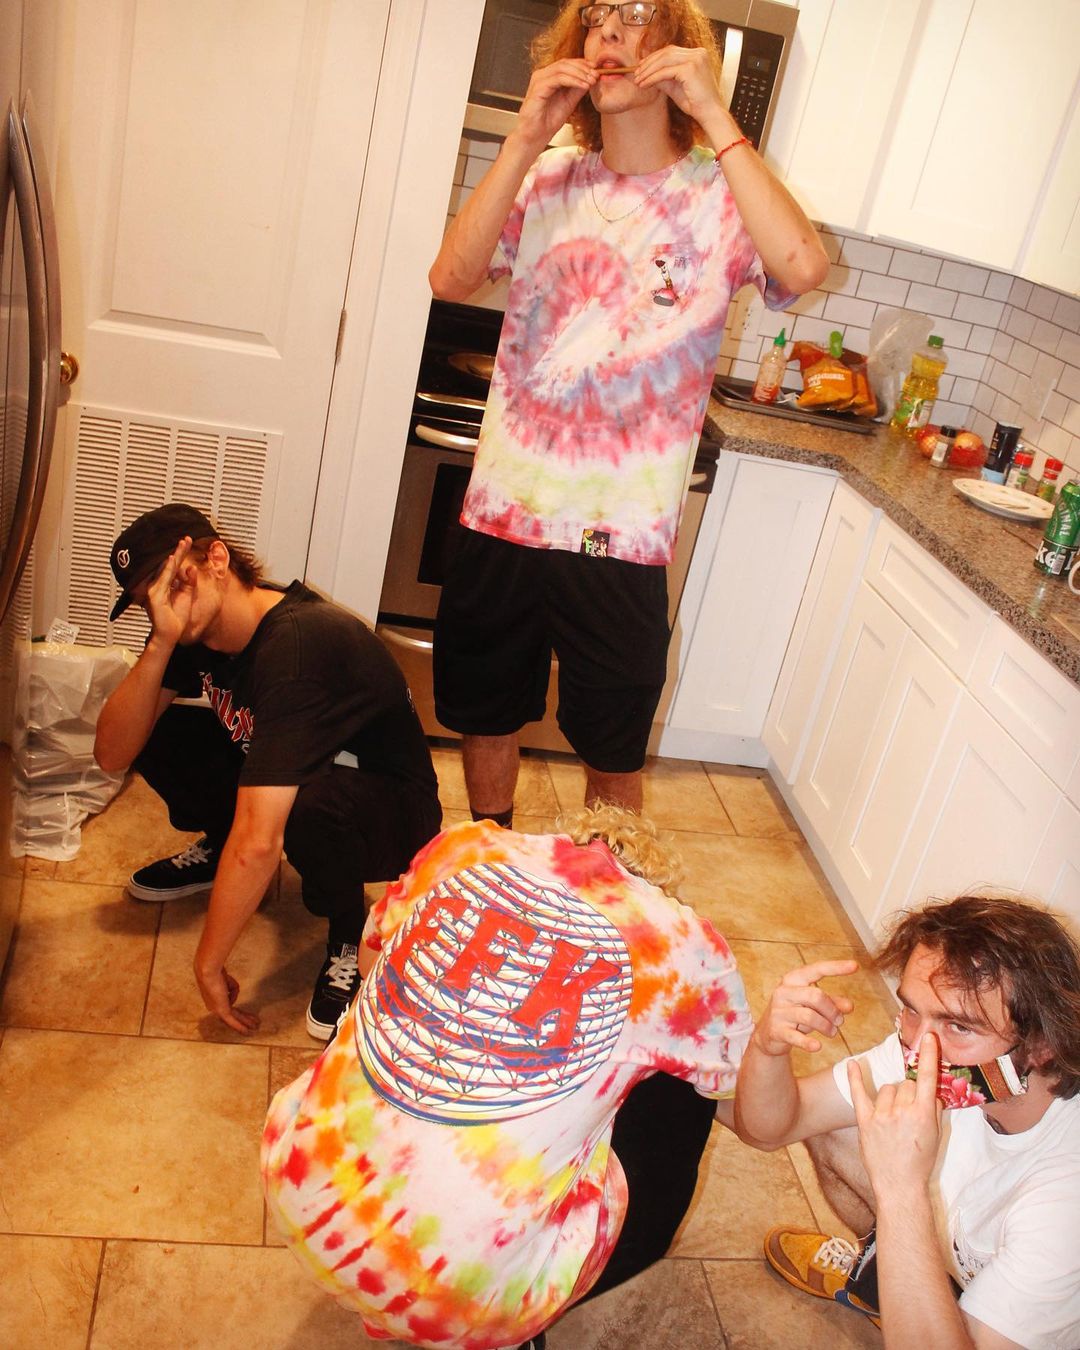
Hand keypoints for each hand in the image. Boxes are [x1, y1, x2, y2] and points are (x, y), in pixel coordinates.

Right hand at [144, 536, 195, 648]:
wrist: (170, 635)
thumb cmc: (175, 617)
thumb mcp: (186, 596)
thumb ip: (188, 582)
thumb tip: (191, 568)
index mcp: (166, 584)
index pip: (174, 566)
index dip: (180, 554)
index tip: (187, 542)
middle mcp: (159, 585)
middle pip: (170, 565)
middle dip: (179, 551)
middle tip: (186, 538)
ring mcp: (156, 590)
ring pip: (167, 569)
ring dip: (175, 556)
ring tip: (182, 544)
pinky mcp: (156, 596)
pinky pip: (164, 580)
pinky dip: (168, 569)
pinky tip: (172, 560)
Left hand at [194, 960, 259, 1034]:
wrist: (210, 972)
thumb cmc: (216, 972)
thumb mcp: (226, 981)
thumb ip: (231, 989)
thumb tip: (233, 994)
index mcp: (213, 1000)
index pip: (229, 1007)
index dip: (239, 1010)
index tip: (247, 1013)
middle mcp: (214, 1008)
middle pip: (233, 1014)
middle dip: (244, 1019)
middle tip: (254, 1023)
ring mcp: (217, 1010)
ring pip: (235, 1018)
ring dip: (246, 1022)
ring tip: (256, 1026)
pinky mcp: (222, 1011)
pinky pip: (233, 1021)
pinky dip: (240, 1026)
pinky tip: (247, 1032)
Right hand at [514, 59, 597, 148]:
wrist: (535, 137)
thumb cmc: (547, 122)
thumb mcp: (569, 102)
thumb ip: (577, 89)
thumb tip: (591, 78)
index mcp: (548, 77)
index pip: (567, 63)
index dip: (583, 64)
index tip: (597, 69)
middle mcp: (542, 75)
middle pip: (565, 63)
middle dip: (583, 68)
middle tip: (596, 75)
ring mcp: (539, 80)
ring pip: (562, 68)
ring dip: (580, 74)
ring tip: (592, 81)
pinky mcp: (538, 89)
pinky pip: (558, 79)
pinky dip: (573, 81)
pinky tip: (583, 86)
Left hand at [632, 45, 725, 126]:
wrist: (710, 114)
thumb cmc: (697, 104)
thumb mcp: (676, 87)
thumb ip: (664, 78)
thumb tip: (647, 74)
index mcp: (698, 54)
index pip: (671, 51)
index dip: (654, 58)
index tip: (641, 67)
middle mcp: (698, 53)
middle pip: (666, 52)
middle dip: (649, 63)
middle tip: (636, 73)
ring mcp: (695, 59)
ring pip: (664, 60)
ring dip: (648, 70)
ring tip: (638, 80)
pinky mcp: (690, 69)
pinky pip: (666, 72)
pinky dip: (653, 78)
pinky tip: (645, 84)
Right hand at [753, 958, 857, 1056]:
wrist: (768, 1034)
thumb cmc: (794, 1014)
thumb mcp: (813, 1006)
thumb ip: (831, 1003)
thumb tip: (850, 1006)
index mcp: (793, 980)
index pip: (816, 970)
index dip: (836, 967)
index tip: (855, 966)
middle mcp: (784, 992)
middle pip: (816, 996)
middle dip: (832, 1010)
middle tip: (840, 1021)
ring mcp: (779, 1011)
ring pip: (809, 1016)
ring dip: (826, 1026)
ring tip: (833, 1032)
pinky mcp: (776, 1030)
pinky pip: (796, 1037)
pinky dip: (808, 1043)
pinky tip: (817, 1046)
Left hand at [849, 1032, 942, 1200]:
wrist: (899, 1187)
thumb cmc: (920, 1164)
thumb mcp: (935, 1137)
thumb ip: (934, 1112)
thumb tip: (932, 1094)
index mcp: (924, 1115)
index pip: (928, 1078)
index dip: (929, 1055)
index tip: (928, 1036)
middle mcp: (903, 1111)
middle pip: (907, 1084)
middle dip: (910, 1093)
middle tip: (910, 1114)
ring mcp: (883, 1115)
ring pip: (888, 1088)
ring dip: (892, 1097)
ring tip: (894, 1118)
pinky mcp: (865, 1121)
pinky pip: (859, 1093)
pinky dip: (855, 1078)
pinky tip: (852, 1064)